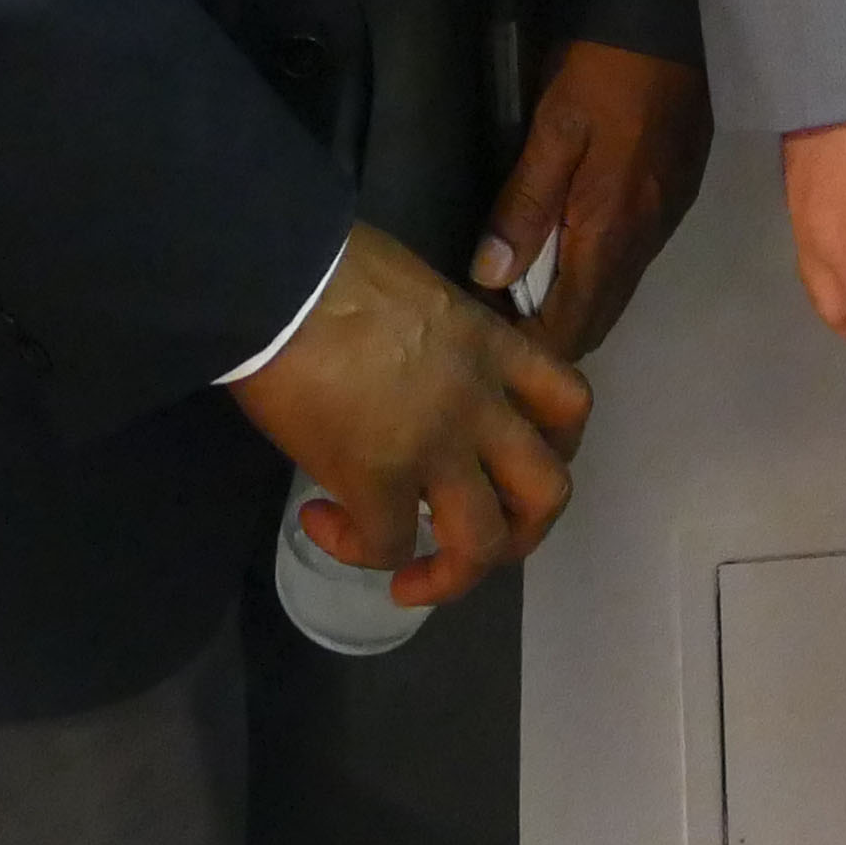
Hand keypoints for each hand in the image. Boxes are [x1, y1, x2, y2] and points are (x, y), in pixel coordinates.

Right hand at [233, 222, 591, 610]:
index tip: (508, 459)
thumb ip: (437, 341)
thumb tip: (408, 372)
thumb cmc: (330, 266)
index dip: (555, 447)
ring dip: (449, 577)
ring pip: (484, 545)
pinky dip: (357, 550)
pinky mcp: (377, 481)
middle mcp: (479, 404)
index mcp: (491, 347)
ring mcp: (434, 448)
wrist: (277, 278)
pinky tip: (319, 522)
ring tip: (407, 579)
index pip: (568, 404)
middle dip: (522, 533)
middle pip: (549, 493)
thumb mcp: (417, 291)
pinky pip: (389, 547)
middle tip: (473, 540)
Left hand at [470, 43, 709, 360]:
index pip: (574, 326)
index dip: (530, 342)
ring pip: (616, 288)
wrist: (675, 18)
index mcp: (611, 231)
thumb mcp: (554, 129)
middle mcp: (645, 239)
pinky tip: (564, 242)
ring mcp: (666, 217)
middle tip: (493, 308)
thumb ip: (525, 205)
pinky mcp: (676, 193)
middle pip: (598, 317)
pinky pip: (632, 257)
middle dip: (549, 328)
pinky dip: (596, 268)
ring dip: (573, 298)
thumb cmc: (605, 70)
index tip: (485, 332)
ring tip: (519, 279)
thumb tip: (490, 277)